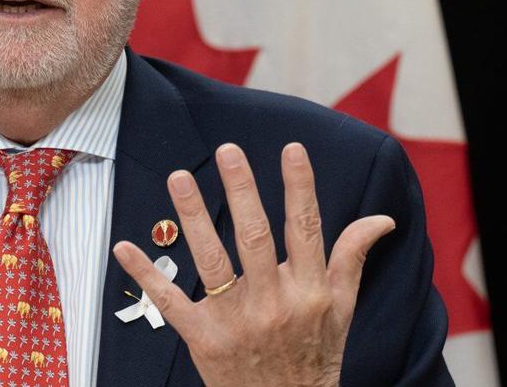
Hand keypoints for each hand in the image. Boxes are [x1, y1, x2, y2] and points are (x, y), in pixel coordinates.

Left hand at [112, 142, 395, 386]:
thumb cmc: (315, 358)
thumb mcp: (343, 311)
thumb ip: (352, 259)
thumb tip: (381, 219)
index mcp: (310, 292)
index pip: (305, 229)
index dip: (299, 188)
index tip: (291, 149)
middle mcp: (274, 303)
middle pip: (256, 237)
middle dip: (242, 191)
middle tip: (228, 151)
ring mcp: (236, 321)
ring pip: (212, 261)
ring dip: (193, 217)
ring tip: (179, 176)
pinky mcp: (203, 339)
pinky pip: (170, 302)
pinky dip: (146, 274)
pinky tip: (125, 246)